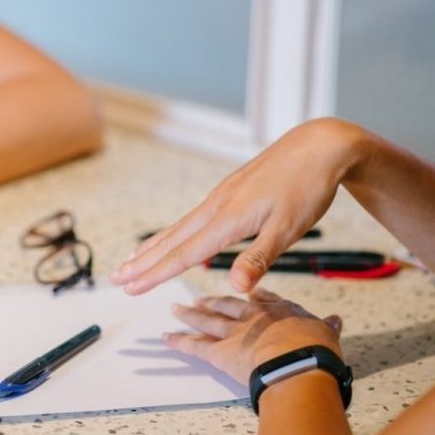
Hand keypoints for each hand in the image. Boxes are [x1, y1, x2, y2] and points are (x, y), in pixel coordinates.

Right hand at [111, 119, 369, 293]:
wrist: (319, 146)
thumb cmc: (308, 188)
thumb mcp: (289, 228)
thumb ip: (258, 259)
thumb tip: (235, 288)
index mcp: (228, 219)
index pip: (184, 254)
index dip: (155, 274)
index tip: (130, 288)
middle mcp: (217, 206)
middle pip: (172, 240)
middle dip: (143, 262)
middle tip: (115, 278)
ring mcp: (221, 197)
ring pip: (179, 227)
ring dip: (153, 247)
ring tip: (130, 260)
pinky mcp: (229, 191)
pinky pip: (192, 218)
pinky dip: (174, 232)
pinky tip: (173, 237)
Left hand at [165, 290, 342, 384]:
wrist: (298, 363)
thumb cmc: (315, 350)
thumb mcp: (326, 333)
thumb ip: (327, 326)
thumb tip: (336, 320)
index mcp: (279, 310)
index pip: (263, 299)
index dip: (253, 295)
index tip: (246, 291)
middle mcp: (253, 316)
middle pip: (228, 305)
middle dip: (213, 301)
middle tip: (200, 298)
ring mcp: (234, 332)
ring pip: (207, 320)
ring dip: (190, 315)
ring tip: (176, 309)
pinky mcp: (220, 352)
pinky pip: (194, 346)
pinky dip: (179, 342)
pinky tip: (167, 337)